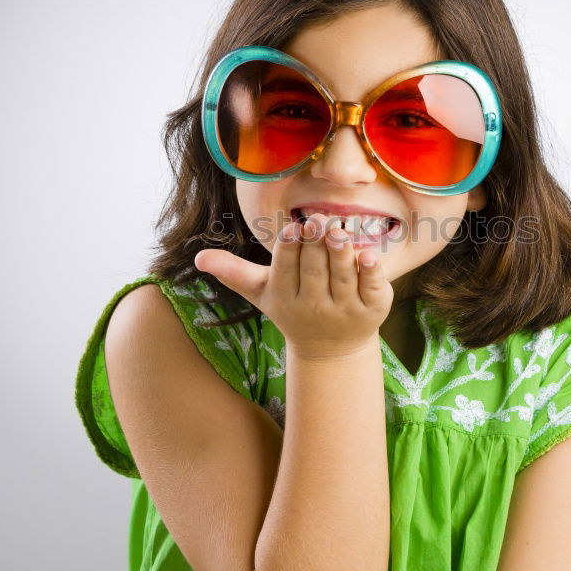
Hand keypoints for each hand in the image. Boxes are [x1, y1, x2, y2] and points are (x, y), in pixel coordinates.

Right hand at [194, 213, 393, 359]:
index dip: (291, 249)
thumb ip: (234, 273)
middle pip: (314, 270)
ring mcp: (345, 310)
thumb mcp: (262, 292)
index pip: (286, 270)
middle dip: (315, 245)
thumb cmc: (293, 308)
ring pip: (343, 277)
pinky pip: (372, 289)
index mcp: (286, 297)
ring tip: (339, 230)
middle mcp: (314, 306)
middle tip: (318, 220)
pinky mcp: (373, 311)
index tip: (293, 229)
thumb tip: (197, 258)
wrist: (330, 350)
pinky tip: (370, 253)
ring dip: (341, 252)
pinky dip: (372, 272)